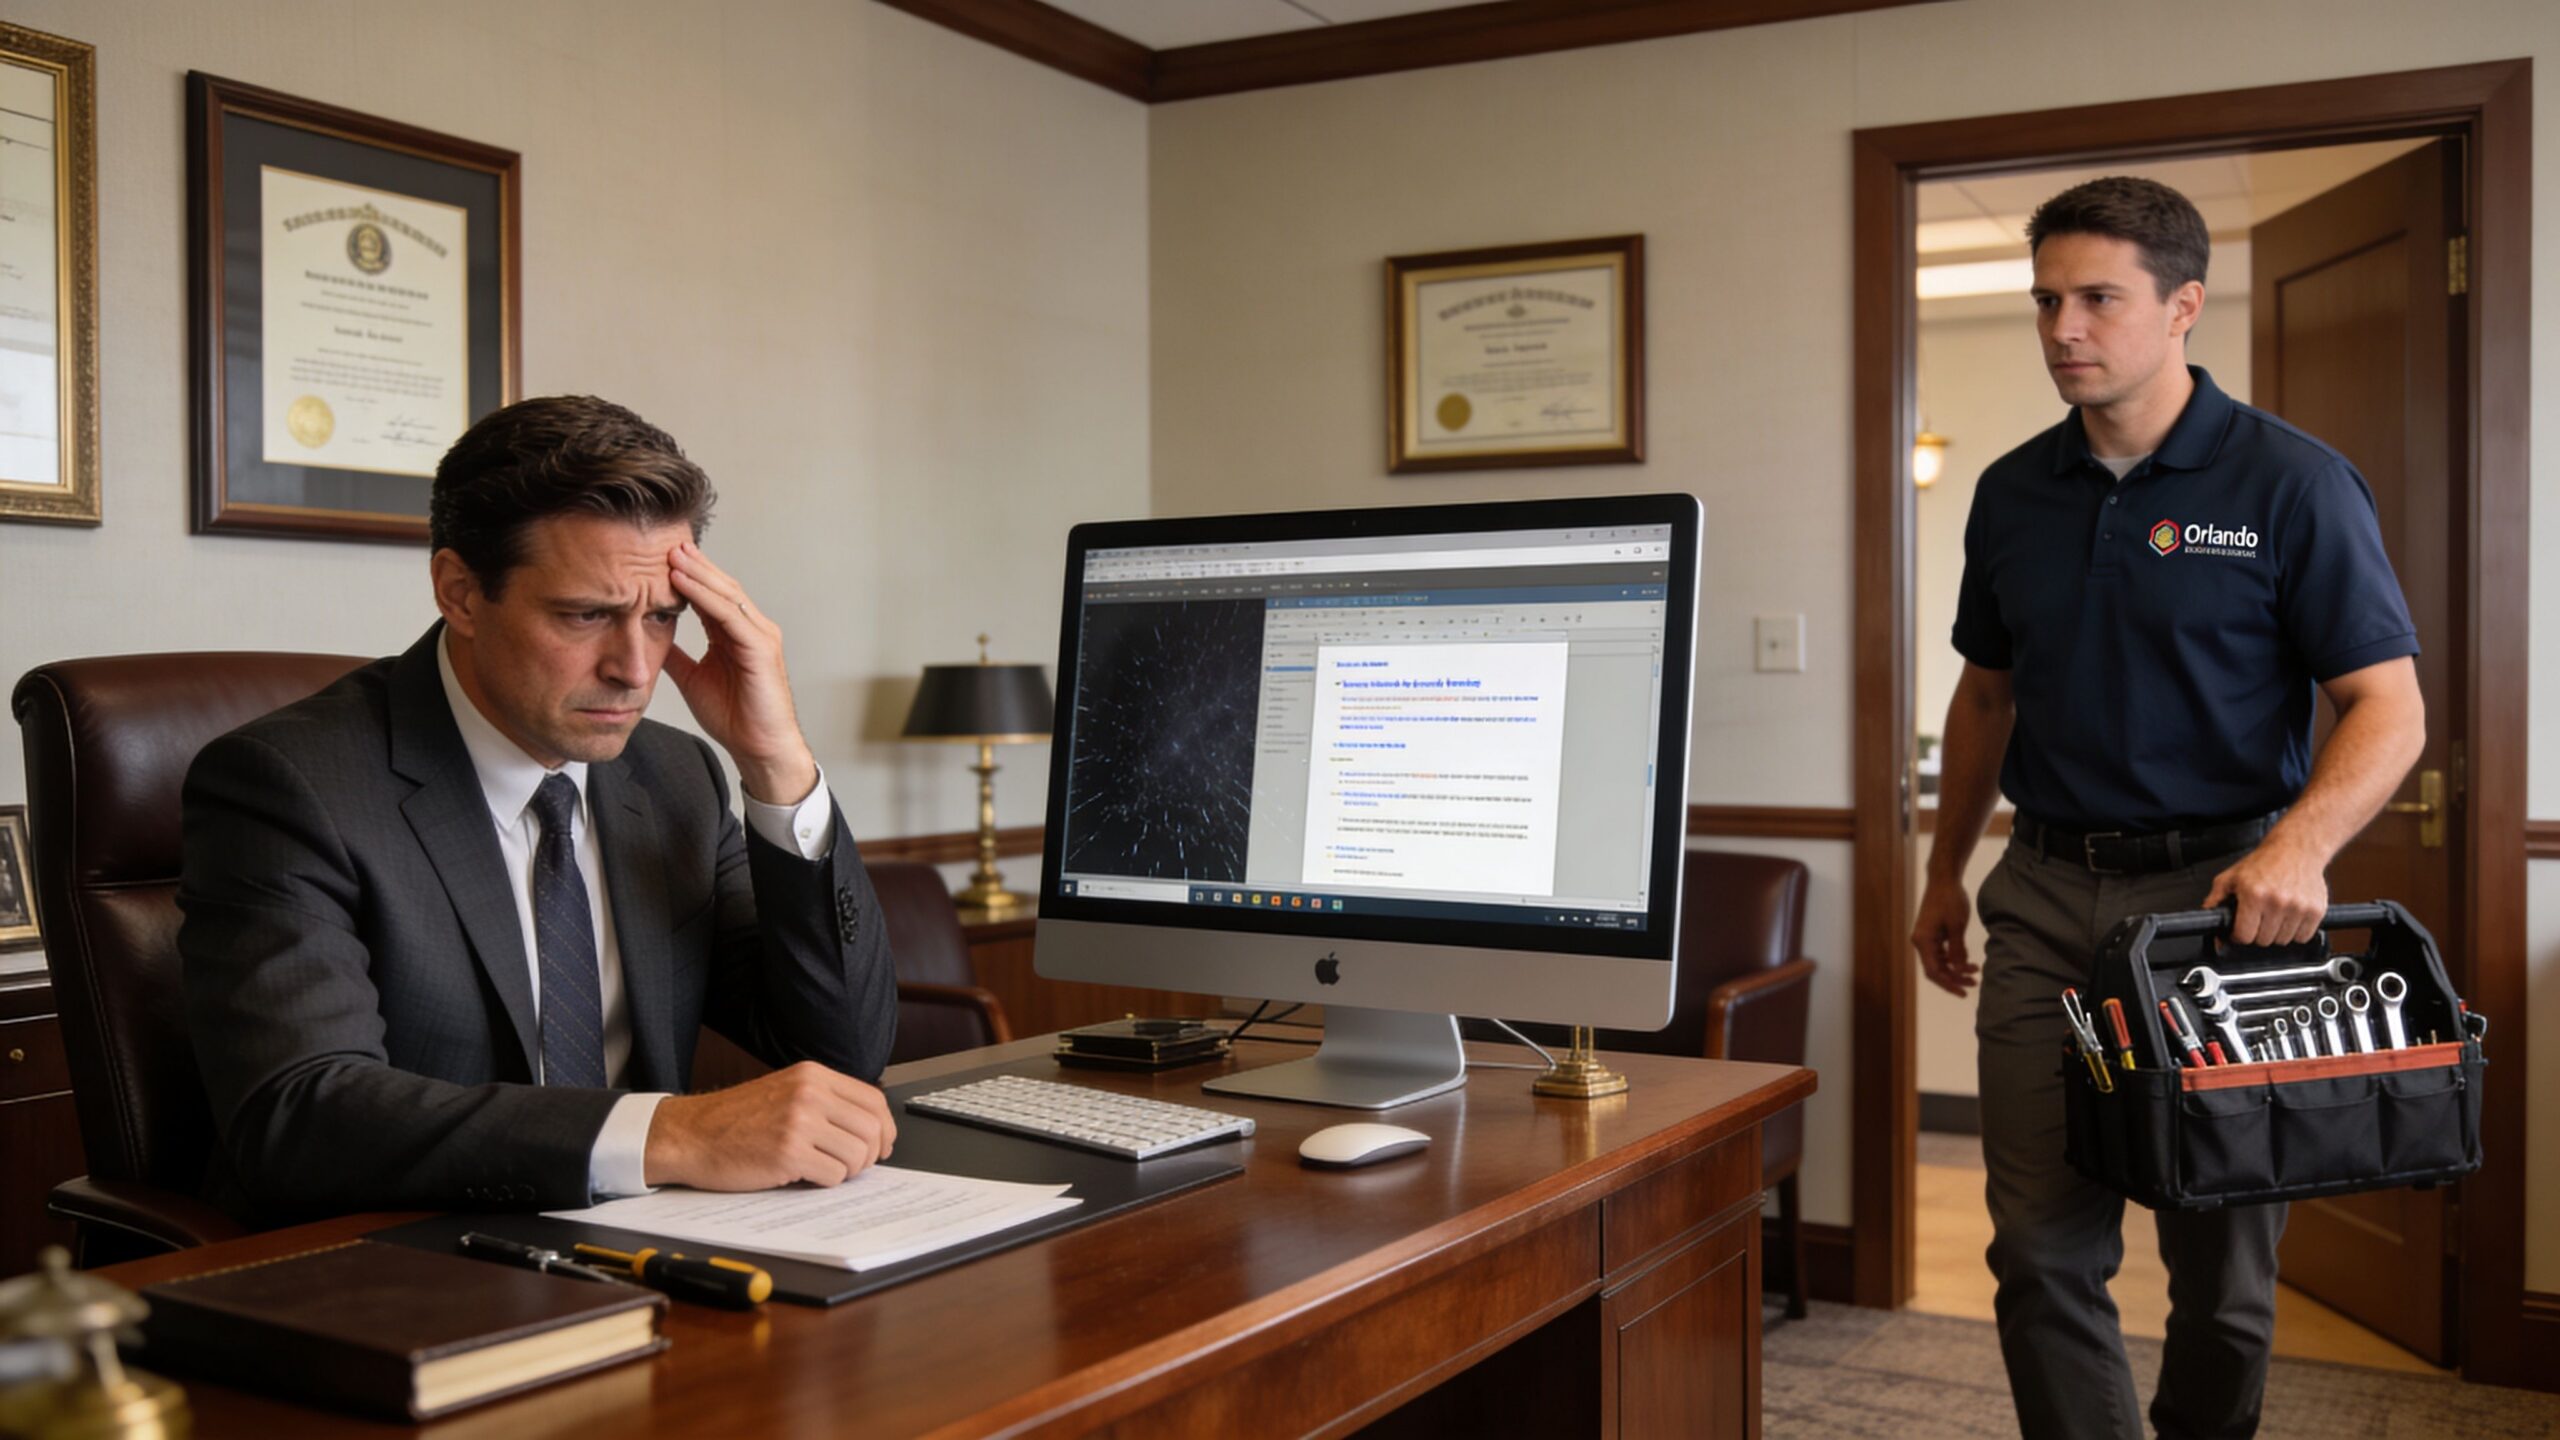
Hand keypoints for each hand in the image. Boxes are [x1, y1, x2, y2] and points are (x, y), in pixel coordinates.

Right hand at [643, 1062, 896, 1188]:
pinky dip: (827, 1182)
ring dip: (848, 1171)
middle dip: (870, 1155)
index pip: (874, 1100)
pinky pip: (833, 1174)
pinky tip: (806, 1176)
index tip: (882, 1145)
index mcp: (813, 1076)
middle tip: (854, 1166)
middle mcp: (810, 1093)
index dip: (885, 1129)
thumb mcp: (785, 1092)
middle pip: (872, 1129)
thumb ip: (824, 1100)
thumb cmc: (734, 1120)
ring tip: (826, 1170)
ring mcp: (799, 1122)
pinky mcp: (788, 1153)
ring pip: (857, 1154)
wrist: (689, 1135)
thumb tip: (870, 1126)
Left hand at [663, 540, 817, 803]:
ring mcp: (760, 636)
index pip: (712, 595)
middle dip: (694, 563)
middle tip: (665, 542)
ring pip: (726, 594)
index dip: (689, 575)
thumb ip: (677, 656)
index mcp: (737, 635)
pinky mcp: (761, 648)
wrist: (759, 748)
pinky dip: (704, 596)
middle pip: (721, 586)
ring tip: (670, 554)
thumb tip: (650, 640)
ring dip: (697, 572)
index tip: (660, 557)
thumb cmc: (736, 718)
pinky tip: (682, 582)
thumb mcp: (693, 679)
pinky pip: (729, 615)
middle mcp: (752, 629)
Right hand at [1910, 873, 1978, 996]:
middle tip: (1974, 982)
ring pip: (1939, 962)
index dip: (1948, 984)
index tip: (1964, 991)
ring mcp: (1925, 938)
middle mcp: (1921, 942)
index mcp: (1923, 941)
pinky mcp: (1932, 934)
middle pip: (1936, 969)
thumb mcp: (1957, 926)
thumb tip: (1959, 968)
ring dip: (1955, 968)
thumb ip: (1957, 949)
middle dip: (1954, 978)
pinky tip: (1967, 961)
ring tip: (1974, 971)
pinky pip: (1941, 953)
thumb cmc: (1950, 900)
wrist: (1944, 880)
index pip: (1933, 971)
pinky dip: (1953, 959)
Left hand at [2203, 836, 2328, 946]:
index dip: (2238, 935)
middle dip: (2257, 932)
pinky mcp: (2316, 911)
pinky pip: (2303, 937)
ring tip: (2274, 913)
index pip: (2244, 935)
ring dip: (2276, 933)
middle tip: (2258, 917)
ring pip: (2283, 941)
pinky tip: (2289, 915)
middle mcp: (2277, 902)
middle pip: (2263, 941)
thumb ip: (2215, 900)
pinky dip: (2295, 932)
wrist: (2297, 848)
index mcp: (2254, 894)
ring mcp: (2298, 907)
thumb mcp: (2231, 877)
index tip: (2240, 930)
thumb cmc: (2264, 862)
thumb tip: (2210, 924)